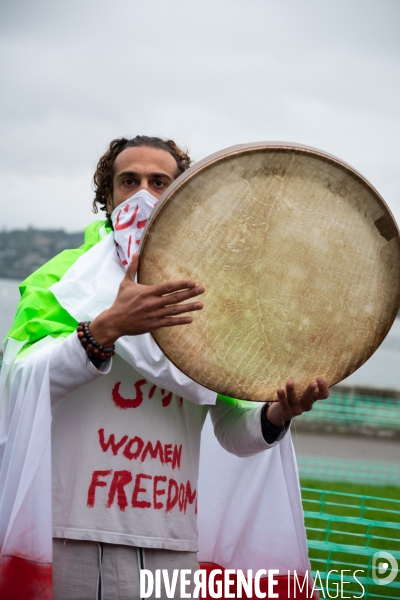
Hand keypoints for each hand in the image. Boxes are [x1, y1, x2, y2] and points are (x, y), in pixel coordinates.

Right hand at [90, 253, 204, 345]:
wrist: (115, 321)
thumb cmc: (121, 301)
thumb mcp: (126, 283)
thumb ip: (132, 268)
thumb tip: (136, 253)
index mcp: (148, 292)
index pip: (167, 287)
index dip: (181, 284)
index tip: (193, 282)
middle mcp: (152, 303)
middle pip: (174, 298)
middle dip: (190, 293)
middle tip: (202, 289)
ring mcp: (154, 315)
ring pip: (174, 311)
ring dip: (189, 307)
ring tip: (201, 304)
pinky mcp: (154, 325)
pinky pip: (169, 322)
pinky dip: (180, 321)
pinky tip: (190, 319)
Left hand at [267, 378, 328, 426]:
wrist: (280, 412)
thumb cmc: (292, 395)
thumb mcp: (299, 388)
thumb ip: (302, 379)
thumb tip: (303, 360)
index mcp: (312, 398)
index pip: (322, 395)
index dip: (323, 388)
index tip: (319, 378)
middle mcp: (306, 405)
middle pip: (310, 398)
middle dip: (311, 390)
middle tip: (313, 382)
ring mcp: (297, 409)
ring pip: (294, 400)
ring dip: (292, 391)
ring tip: (290, 382)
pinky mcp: (287, 412)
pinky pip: (284, 404)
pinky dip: (282, 397)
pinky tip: (280, 389)